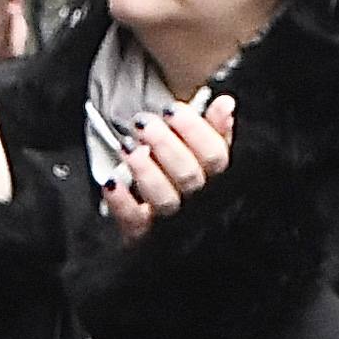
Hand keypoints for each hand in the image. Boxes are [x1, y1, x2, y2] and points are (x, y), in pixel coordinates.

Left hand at [109, 98, 235, 243]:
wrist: (159, 227)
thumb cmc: (180, 177)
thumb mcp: (200, 149)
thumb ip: (213, 128)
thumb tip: (225, 103)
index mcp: (217, 178)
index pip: (216, 156)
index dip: (195, 131)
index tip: (173, 111)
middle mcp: (199, 202)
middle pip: (189, 175)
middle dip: (165, 145)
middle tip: (144, 123)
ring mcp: (171, 222)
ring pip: (166, 200)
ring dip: (146, 171)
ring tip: (129, 148)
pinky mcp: (144, 236)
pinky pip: (135, 222)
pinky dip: (122, 203)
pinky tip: (112, 183)